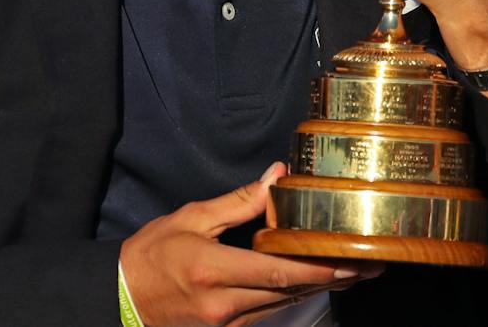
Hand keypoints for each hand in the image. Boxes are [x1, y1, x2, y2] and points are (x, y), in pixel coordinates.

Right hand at [120, 162, 383, 326]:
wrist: (117, 298)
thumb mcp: (191, 218)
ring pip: (282, 304)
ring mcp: (224, 323)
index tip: (350, 259)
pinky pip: (267, 313)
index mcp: (213, 270)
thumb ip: (238, 202)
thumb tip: (276, 177)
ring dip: (320, 288)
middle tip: (370, 265)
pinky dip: (294, 296)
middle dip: (333, 278)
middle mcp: (222, 303)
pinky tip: (317, 284)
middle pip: (288, 291)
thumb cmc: (150, 254)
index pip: (277, 271)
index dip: (317, 268)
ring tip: (356, 272)